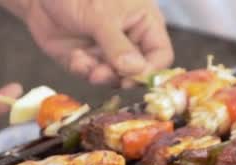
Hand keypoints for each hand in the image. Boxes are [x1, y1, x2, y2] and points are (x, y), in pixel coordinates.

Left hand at [20, 0, 172, 86]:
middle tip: (104, 74)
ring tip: (86, 65)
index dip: (151, 70)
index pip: (160, 54)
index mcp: (143, 22)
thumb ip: (118, 45)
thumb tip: (137, 71)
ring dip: (100, 75)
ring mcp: (106, 52)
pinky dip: (83, 70)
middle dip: (121, 76)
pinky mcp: (86, 60)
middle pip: (137, 71)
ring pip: (113, 77)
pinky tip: (75, 57)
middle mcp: (128, 40)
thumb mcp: (100, 16)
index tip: (135, 78)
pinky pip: (90, 75)